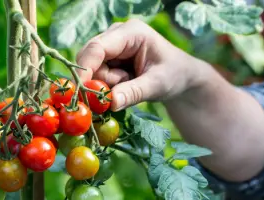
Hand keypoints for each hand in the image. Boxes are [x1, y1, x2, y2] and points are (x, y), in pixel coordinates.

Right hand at [76, 19, 207, 110]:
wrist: (180, 78)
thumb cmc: (174, 75)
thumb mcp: (157, 85)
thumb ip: (134, 93)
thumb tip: (110, 102)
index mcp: (131, 32)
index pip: (98, 47)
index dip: (86, 69)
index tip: (83, 92)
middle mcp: (116, 35)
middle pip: (90, 59)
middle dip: (99, 81)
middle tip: (120, 94)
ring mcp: (110, 47)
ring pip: (92, 70)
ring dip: (106, 86)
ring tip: (130, 85)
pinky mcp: (108, 59)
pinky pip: (96, 76)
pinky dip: (106, 87)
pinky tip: (124, 86)